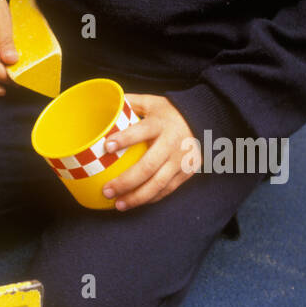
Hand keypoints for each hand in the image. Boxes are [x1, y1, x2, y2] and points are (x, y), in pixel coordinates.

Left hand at [100, 94, 199, 210]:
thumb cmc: (169, 113)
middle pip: (148, 166)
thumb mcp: (151, 102)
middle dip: (126, 182)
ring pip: (158, 183)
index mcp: (160, 124)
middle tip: (107, 190)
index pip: (142, 130)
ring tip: (118, 204)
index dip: (125, 138)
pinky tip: (135, 202)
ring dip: (137, 197)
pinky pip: (167, 189)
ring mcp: (181, 160)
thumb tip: (103, 104)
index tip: (107, 146)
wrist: (203, 121)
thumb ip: (129, 103)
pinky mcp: (187, 172)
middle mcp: (172, 143)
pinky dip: (150, 198)